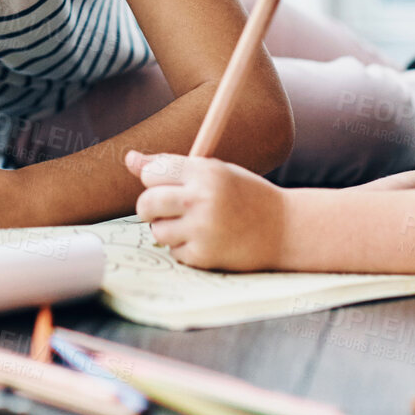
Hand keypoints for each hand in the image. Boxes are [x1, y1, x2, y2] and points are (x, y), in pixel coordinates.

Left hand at [125, 150, 291, 269]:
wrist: (285, 229)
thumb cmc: (245, 196)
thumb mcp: (214, 172)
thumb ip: (171, 166)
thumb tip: (129, 159)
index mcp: (205, 171)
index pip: (152, 172)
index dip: (154, 180)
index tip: (165, 185)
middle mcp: (201, 198)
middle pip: (146, 202)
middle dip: (149, 208)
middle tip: (165, 210)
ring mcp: (202, 229)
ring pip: (156, 230)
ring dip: (167, 230)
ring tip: (192, 225)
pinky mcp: (204, 255)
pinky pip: (174, 251)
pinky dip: (184, 248)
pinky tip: (206, 240)